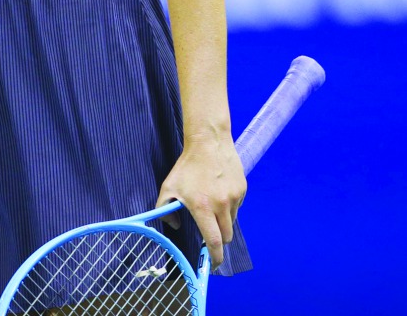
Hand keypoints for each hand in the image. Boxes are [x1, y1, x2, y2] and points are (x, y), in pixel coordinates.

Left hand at [155, 138, 245, 268]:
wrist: (209, 141)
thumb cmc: (187, 165)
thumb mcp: (169, 187)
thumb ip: (164, 211)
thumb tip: (171, 226)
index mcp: (203, 207)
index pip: (213, 241)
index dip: (215, 258)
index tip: (214, 265)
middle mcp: (222, 204)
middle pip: (226, 236)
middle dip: (219, 241)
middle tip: (211, 236)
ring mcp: (235, 196)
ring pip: (232, 221)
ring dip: (224, 221)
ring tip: (212, 205)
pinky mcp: (242, 189)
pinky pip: (237, 206)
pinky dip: (230, 207)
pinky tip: (220, 193)